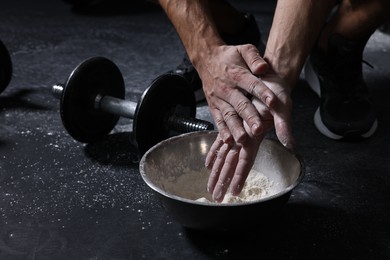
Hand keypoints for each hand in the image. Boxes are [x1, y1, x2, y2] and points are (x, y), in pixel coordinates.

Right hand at [195, 43, 276, 143]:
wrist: (207, 59)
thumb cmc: (230, 56)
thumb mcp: (243, 49)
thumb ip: (254, 57)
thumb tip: (263, 67)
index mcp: (237, 74)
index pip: (252, 84)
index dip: (263, 93)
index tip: (273, 103)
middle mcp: (227, 89)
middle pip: (240, 105)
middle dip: (250, 118)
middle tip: (259, 129)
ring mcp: (219, 99)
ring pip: (229, 116)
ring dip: (236, 129)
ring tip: (243, 140)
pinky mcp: (214, 107)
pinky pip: (218, 120)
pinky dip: (223, 131)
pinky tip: (228, 141)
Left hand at [205, 73, 293, 201]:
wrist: (271, 80)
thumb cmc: (277, 93)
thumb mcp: (282, 107)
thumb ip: (284, 126)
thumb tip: (289, 144)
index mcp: (255, 135)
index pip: (245, 160)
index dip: (239, 176)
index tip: (233, 191)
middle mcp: (246, 136)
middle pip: (232, 162)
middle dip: (223, 180)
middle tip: (216, 197)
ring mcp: (239, 131)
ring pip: (225, 155)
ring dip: (218, 172)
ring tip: (211, 186)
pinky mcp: (234, 123)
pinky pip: (221, 141)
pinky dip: (215, 152)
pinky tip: (209, 163)